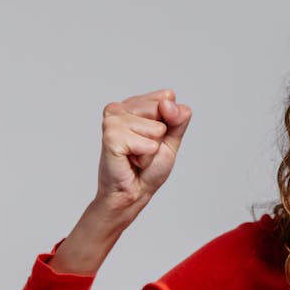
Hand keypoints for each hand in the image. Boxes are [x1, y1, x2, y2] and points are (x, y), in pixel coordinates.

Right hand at [97, 89, 191, 213]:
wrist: (133, 192)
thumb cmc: (149, 167)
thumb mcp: (172, 139)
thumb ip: (178, 118)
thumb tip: (167, 102)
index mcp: (135, 103)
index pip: (168, 97)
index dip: (170, 122)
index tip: (156, 137)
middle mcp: (120, 107)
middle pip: (162, 109)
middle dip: (160, 136)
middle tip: (144, 149)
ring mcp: (113, 120)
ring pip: (156, 128)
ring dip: (151, 149)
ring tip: (136, 155)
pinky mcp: (111, 136)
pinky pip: (146, 143)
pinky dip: (145, 157)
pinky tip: (130, 160)